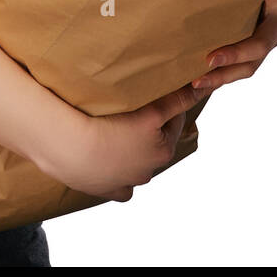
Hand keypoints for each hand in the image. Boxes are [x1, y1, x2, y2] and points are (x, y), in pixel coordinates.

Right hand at [56, 82, 209, 202]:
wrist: (73, 149)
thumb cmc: (112, 126)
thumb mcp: (152, 110)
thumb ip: (178, 99)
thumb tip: (203, 86)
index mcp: (164, 151)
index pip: (175, 118)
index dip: (168, 101)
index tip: (158, 89)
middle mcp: (149, 171)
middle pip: (156, 141)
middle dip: (150, 127)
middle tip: (135, 107)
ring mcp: (128, 182)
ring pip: (138, 163)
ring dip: (133, 148)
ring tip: (118, 130)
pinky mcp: (108, 190)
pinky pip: (120, 185)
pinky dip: (118, 174)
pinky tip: (112, 162)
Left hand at [191, 0, 276, 90]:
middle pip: (261, 44)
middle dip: (237, 53)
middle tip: (211, 57)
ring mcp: (270, 41)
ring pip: (250, 64)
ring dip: (224, 75)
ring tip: (196, 82)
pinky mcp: (258, 49)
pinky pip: (242, 67)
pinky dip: (221, 77)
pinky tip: (196, 83)